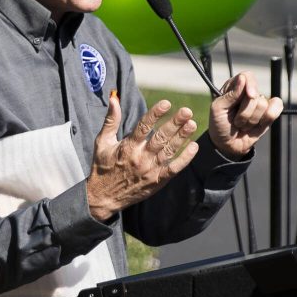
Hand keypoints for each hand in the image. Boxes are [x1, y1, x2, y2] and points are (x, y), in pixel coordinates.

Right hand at [86, 93, 199, 221]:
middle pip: (160, 138)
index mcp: (127, 147)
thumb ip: (110, 120)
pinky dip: (185, 158)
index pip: (143, 127)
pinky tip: (193, 146)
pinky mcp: (157, 181)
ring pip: (169, 151)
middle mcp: (140, 158)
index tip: (166, 103)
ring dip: (182, 137)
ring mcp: (150, 170)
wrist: (104, 197)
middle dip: (174, 124)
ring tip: (192, 124)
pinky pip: (174, 168)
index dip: (155, 114)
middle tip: (187, 111)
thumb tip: (114, 98)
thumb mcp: (102, 142)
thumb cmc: (102, 166)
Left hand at [208, 71, 282, 158]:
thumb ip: (230, 94)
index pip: (247, 76)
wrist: (227, 145)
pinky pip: (277, 109)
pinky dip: (266, 119)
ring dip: (251, 120)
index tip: (250, 96)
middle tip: (235, 120)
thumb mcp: (218, 109)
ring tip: (242, 125)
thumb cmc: (219, 125)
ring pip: (264, 105)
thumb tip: (242, 78)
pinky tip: (257, 125)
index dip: (250, 85)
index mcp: (233, 87)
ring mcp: (259, 103)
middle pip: (256, 94)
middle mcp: (247, 93)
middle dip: (245, 112)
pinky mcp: (268, 113)